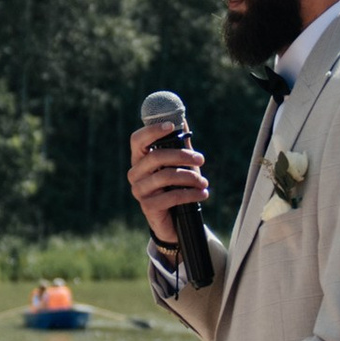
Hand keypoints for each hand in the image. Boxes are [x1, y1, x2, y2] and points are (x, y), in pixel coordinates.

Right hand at [130, 118, 207, 245]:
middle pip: (156, 156)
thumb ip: (178, 144)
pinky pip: (171, 197)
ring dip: (190, 178)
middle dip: (182, 156)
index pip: (138, 139)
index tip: (172, 126)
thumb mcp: (178, 164)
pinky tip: (203, 194)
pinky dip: (191, 194)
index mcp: (139, 159)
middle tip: (201, 159)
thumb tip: (182, 119)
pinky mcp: (148, 207)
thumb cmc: (175, 187)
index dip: (153, 130)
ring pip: (165, 177)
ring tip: (204, 182)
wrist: (174, 221)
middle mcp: (135, 173)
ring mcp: (139, 191)